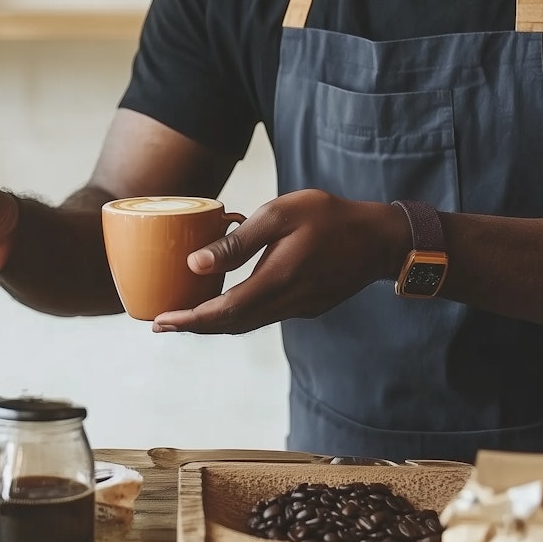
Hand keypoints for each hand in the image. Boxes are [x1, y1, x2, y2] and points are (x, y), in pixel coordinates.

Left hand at [152, 190, 406, 334]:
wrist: (381, 239)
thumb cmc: (330, 218)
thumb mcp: (280, 215)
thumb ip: (238, 241)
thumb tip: (195, 262)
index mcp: (275, 281)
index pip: (222, 311)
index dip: (188, 319)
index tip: (161, 321)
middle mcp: (285, 303)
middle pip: (230, 325)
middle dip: (194, 326)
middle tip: (162, 324)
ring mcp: (297, 308)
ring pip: (246, 324)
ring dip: (214, 324)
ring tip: (185, 317)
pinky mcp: (307, 306)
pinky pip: (263, 317)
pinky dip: (238, 316)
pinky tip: (226, 304)